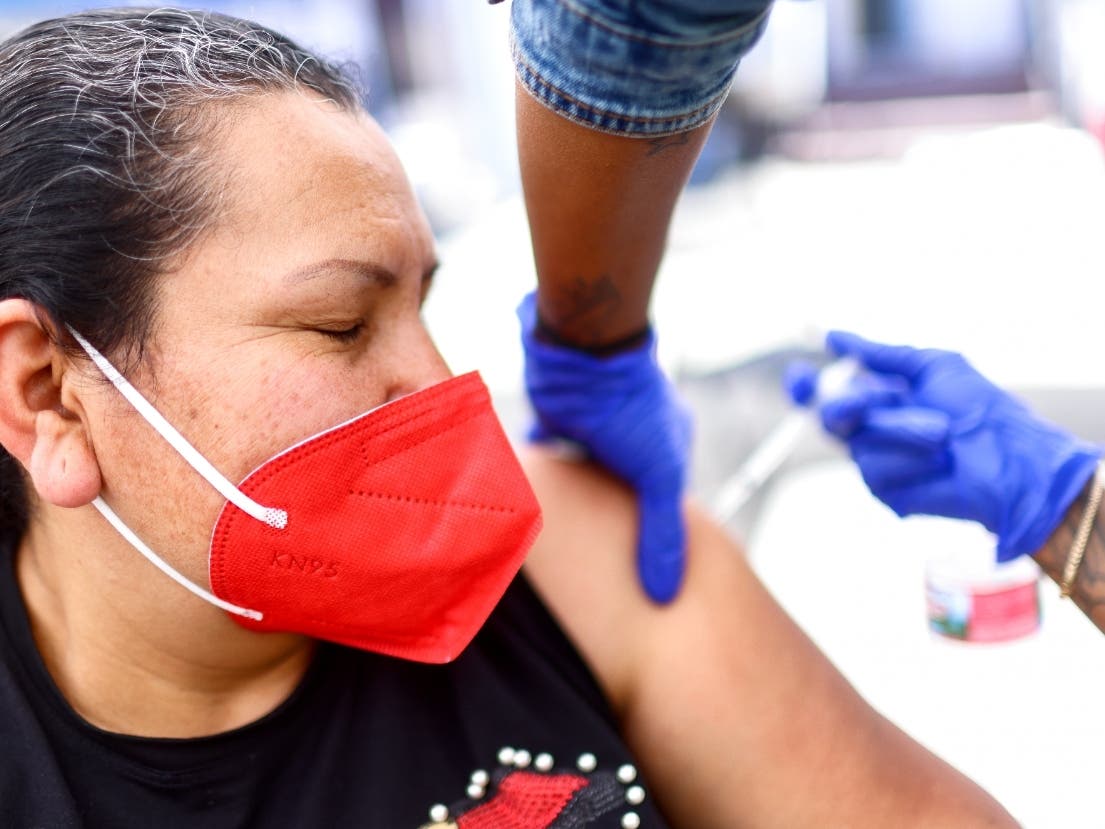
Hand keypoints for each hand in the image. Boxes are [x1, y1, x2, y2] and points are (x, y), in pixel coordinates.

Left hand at [517, 292, 691, 600]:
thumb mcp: (657, 478)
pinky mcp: (559, 416)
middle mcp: (635, 433)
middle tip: (596, 566)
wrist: (580, 350)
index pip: (662, 500)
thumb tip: (666, 598)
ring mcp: (596, 425)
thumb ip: (662, 535)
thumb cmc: (628, 409)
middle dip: (611, 520)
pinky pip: (551, 453)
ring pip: (586, 473)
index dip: (651, 533)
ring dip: (575, 499)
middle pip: (623, 488)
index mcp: (669, 443)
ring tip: (563, 542)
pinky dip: (543, 474)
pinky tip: (531, 501)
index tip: (638, 571)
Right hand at [786, 331, 1100, 560]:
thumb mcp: (931, 366)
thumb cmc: (982, 411)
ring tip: (941, 434)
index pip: (828, 391)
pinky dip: (909, 459)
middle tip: (877, 402)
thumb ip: (880, 354)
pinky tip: (938, 463)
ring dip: (900, 430)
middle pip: (830, 415)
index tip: (799, 376)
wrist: (1010, 460)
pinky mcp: (885, 490)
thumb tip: (834, 337)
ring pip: (857, 441)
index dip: (806, 385)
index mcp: (882, 398)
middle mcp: (874, 429)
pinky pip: (876, 467)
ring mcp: (877, 460)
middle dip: (851, 404)